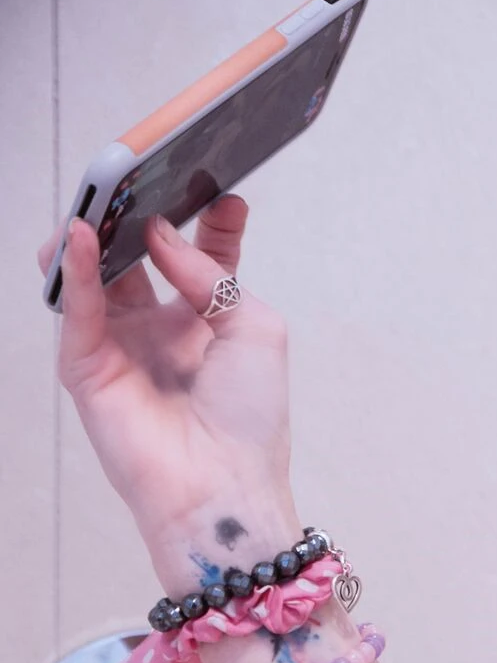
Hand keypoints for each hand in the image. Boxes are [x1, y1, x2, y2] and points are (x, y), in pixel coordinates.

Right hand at [36, 197, 297, 583]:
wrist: (223, 485)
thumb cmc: (251, 418)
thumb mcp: (254, 328)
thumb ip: (211, 274)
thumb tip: (162, 236)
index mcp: (209, 324)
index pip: (202, 260)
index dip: (209, 224)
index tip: (223, 191)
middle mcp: (161, 330)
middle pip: (139, 259)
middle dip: (137, 218)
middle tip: (139, 177)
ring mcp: (121, 346)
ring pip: (96, 277)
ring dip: (94, 236)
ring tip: (100, 199)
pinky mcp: (87, 367)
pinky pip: (77, 308)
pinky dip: (76, 269)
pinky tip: (80, 235)